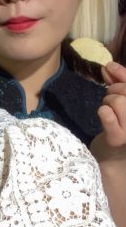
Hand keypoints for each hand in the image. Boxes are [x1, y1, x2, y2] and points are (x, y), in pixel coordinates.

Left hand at [90, 61, 125, 226]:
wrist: (113, 161)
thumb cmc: (120, 128)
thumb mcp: (123, 104)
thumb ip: (120, 82)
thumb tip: (110, 66)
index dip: (123, 74)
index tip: (109, 68)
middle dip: (113, 90)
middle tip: (109, 97)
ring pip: (119, 101)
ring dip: (108, 101)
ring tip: (107, 110)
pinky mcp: (118, 141)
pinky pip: (109, 117)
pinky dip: (104, 113)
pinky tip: (102, 113)